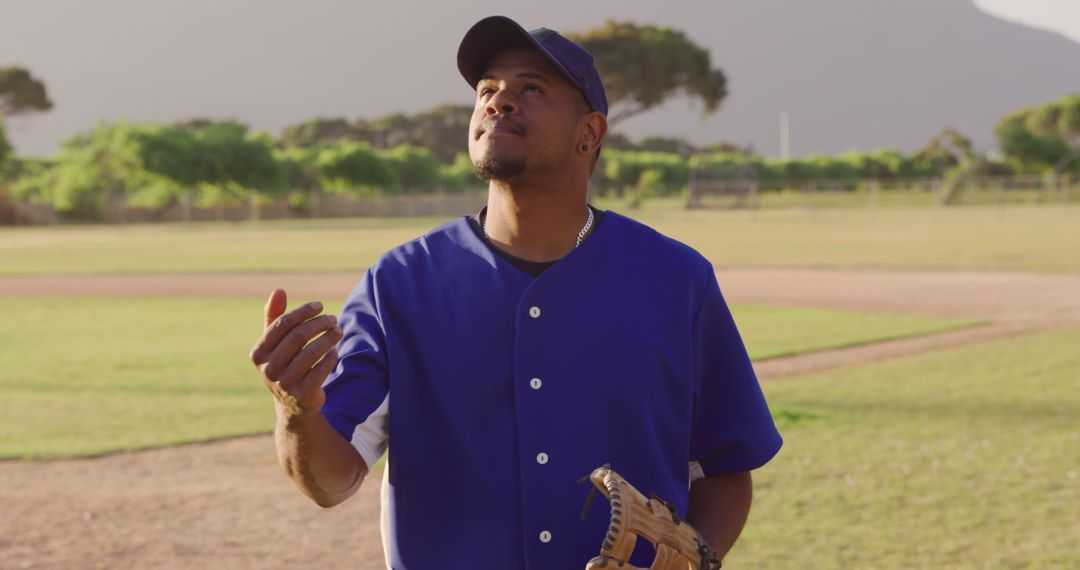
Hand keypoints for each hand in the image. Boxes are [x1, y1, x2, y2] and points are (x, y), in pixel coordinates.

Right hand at [250, 289, 342, 417]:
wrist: (293, 405)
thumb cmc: (285, 364)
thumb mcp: (276, 343)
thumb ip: (275, 316)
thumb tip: (278, 290)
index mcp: (258, 354)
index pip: (281, 325)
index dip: (302, 312)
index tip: (320, 305)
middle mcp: (268, 369)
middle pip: (298, 336)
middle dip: (319, 323)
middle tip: (333, 319)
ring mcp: (284, 383)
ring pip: (312, 352)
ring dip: (329, 338)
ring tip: (338, 331)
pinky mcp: (303, 394)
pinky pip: (321, 369)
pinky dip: (330, 357)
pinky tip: (334, 351)